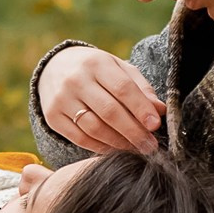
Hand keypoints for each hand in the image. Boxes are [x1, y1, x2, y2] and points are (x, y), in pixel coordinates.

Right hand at [37, 45, 164, 151]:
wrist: (54, 67)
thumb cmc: (95, 70)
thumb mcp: (118, 69)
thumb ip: (140, 88)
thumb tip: (160, 110)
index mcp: (96, 63)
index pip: (122, 88)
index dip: (141, 109)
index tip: (155, 125)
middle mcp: (76, 80)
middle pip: (109, 111)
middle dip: (133, 131)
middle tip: (150, 146)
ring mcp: (61, 99)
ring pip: (94, 128)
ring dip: (118, 143)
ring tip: (135, 149)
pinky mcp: (52, 117)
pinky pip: (80, 138)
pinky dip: (100, 147)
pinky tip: (115, 149)